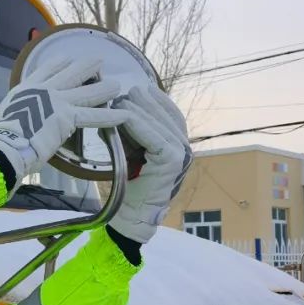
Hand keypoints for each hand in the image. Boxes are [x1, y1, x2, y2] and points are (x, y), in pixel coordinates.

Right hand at [0, 58, 128, 195]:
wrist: (5, 144)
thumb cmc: (1, 136)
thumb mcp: (6, 114)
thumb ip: (19, 111)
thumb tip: (22, 120)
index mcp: (27, 88)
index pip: (47, 70)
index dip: (59, 63)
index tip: (68, 59)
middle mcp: (44, 89)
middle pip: (71, 73)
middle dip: (86, 67)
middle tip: (98, 62)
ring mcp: (58, 101)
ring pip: (87, 92)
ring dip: (104, 87)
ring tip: (117, 85)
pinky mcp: (68, 117)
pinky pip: (94, 115)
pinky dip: (111, 115)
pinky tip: (125, 114)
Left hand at [108, 85, 191, 243]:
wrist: (132, 216)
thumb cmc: (129, 185)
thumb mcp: (132, 150)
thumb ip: (133, 131)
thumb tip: (119, 104)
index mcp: (178, 145)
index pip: (170, 114)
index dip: (156, 99)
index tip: (138, 88)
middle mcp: (184, 148)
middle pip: (166, 115)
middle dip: (145, 101)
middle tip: (125, 91)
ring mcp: (181, 154)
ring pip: (159, 124)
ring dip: (139, 109)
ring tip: (120, 100)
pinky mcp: (172, 161)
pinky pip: (153, 137)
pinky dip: (137, 124)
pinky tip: (123, 115)